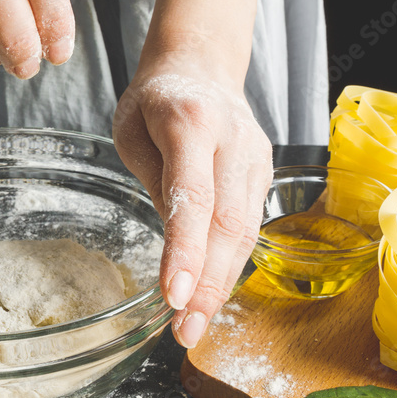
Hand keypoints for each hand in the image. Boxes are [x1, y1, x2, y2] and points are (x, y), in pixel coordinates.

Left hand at [113, 55, 272, 348]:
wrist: (201, 67)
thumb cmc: (156, 100)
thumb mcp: (132, 134)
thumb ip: (155, 186)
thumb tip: (176, 253)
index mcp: (191, 121)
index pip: (193, 198)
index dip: (186, 251)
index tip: (174, 297)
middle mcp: (233, 140)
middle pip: (227, 224)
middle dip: (207, 284)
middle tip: (184, 331)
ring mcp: (256, 158)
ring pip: (245, 232)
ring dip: (220, 284)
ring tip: (194, 325)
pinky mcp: (264, 173)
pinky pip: (249, 227)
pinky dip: (229, 265)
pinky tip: (210, 295)